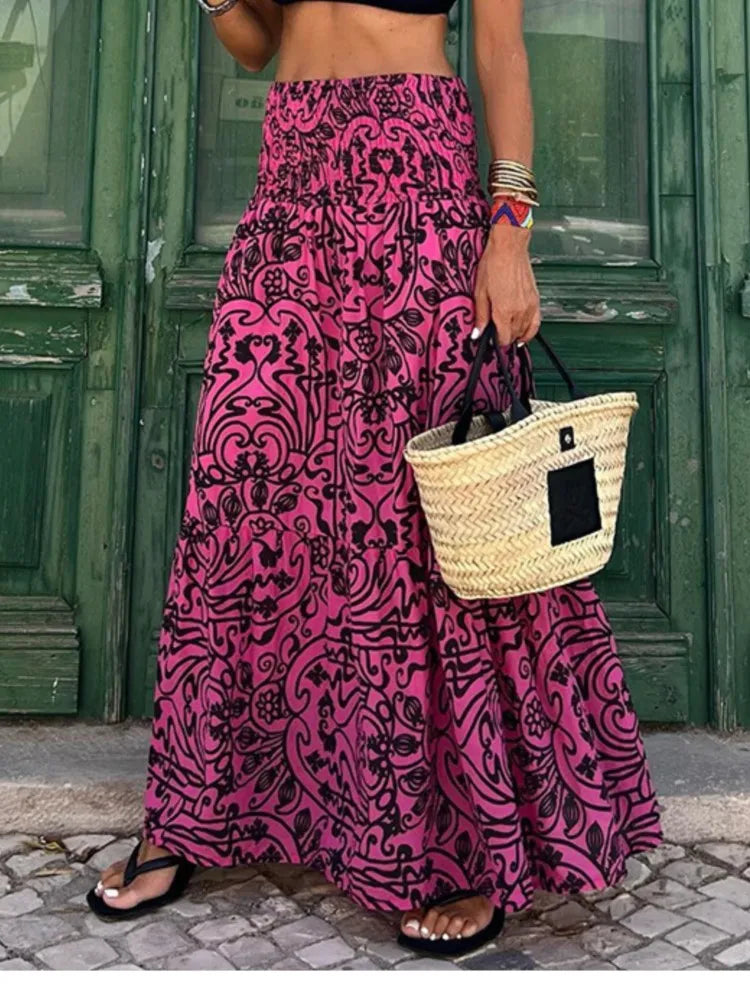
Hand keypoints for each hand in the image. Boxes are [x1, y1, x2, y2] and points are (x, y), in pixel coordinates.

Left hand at [471, 224, 540, 347]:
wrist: (509, 248)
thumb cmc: (494, 264)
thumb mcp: (480, 292)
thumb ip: (481, 316)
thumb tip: (478, 332)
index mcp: (504, 311)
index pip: (503, 338)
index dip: (495, 341)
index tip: (490, 338)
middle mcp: (519, 311)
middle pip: (513, 336)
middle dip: (504, 337)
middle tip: (496, 332)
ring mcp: (529, 306)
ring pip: (525, 331)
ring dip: (516, 334)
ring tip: (508, 331)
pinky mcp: (535, 300)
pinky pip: (536, 323)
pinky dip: (530, 331)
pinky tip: (524, 333)